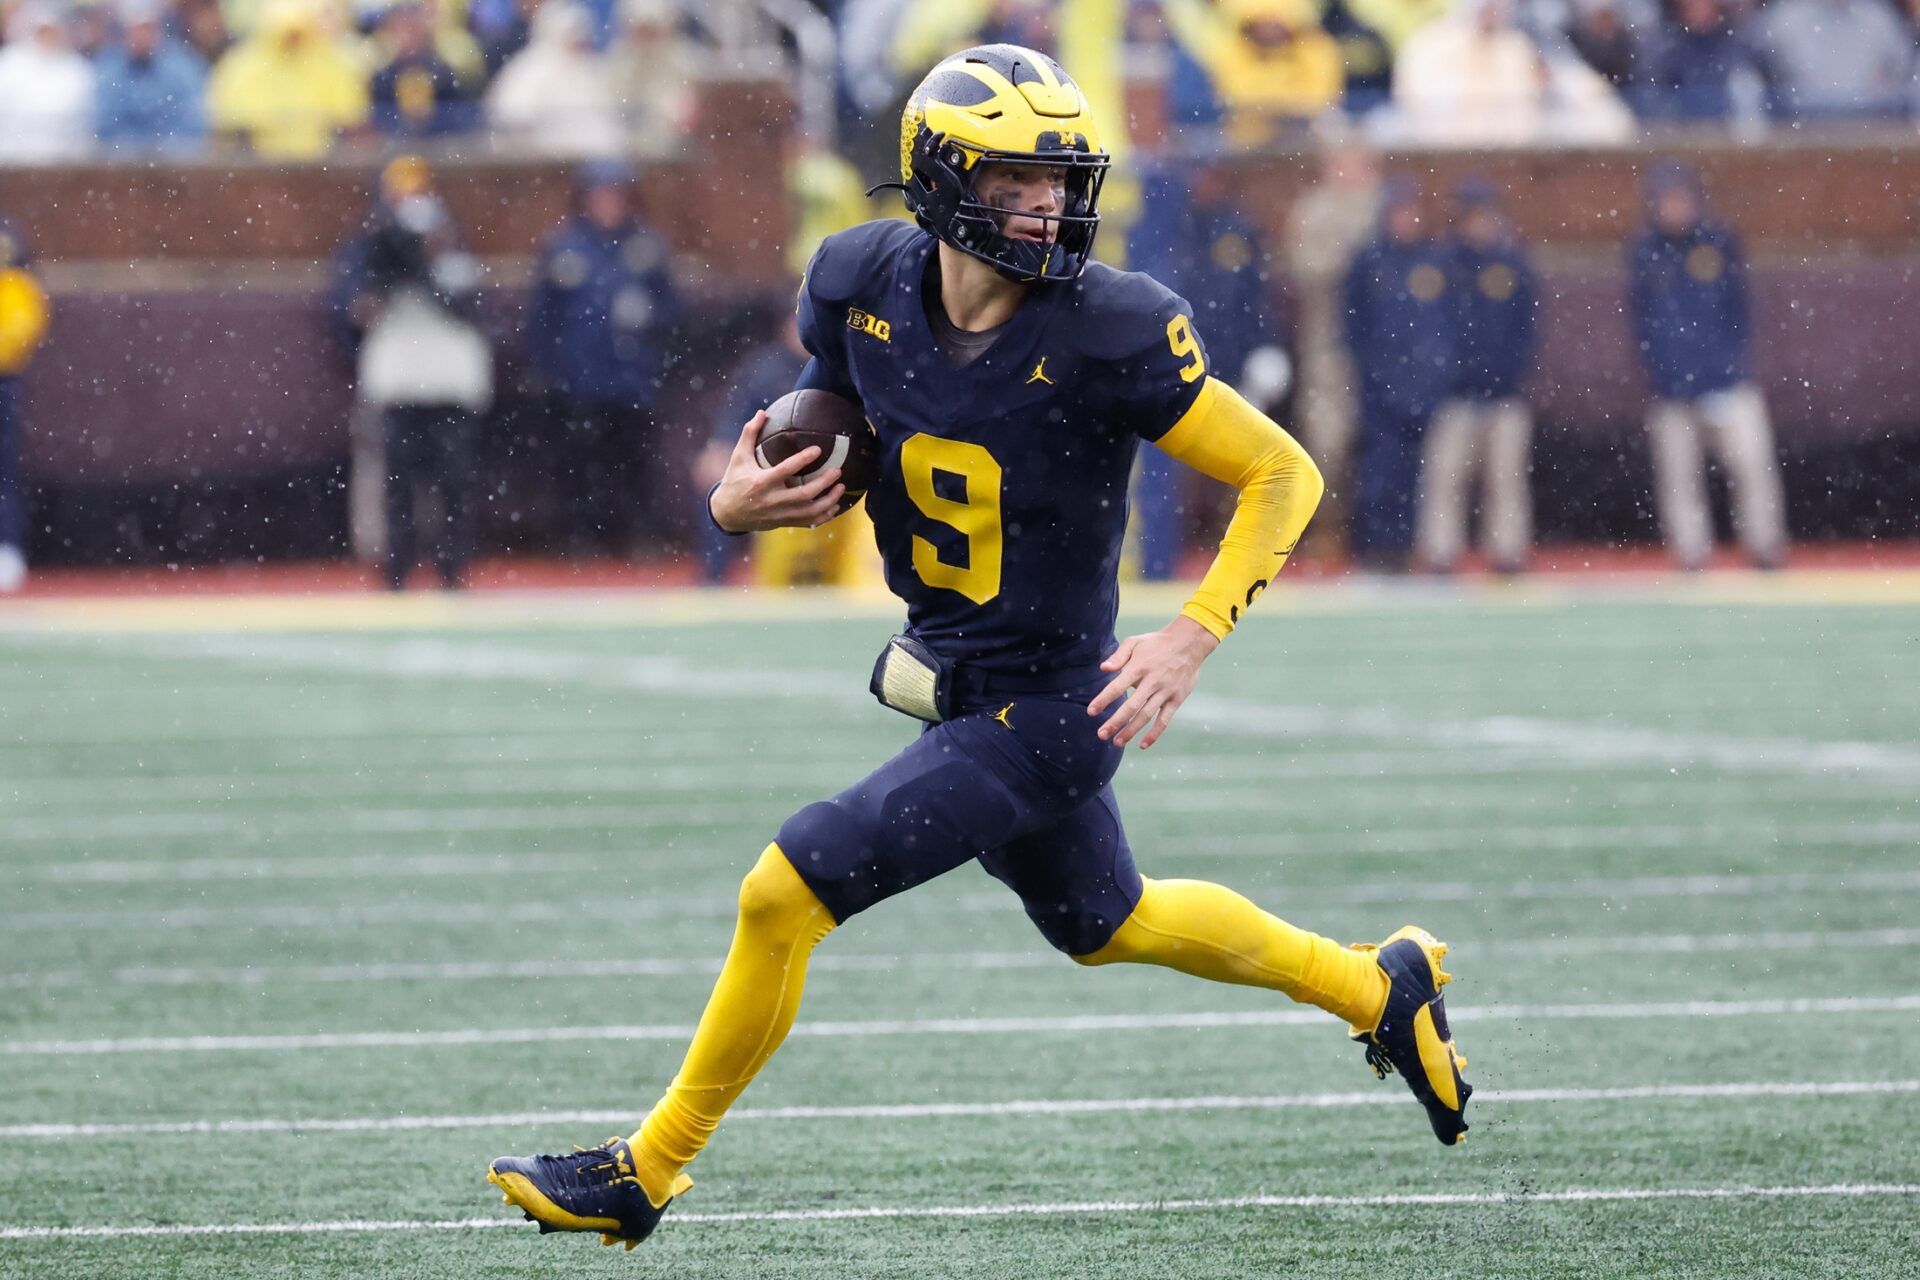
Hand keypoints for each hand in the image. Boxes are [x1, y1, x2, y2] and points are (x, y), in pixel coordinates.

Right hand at [708, 410, 845, 532]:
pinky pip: (808, 522)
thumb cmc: (734, 480)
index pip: (786, 470)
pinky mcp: (783, 522)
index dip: (803, 460)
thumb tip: (762, 412)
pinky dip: (824, 516)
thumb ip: (749, 433)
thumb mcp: (738, 456)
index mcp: (761, 482)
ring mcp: (779, 514)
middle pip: (804, 494)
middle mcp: (772, 500)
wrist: (727, 513)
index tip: (818, 449)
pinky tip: (835, 506)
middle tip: (838, 470)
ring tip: (841, 487)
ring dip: (829, 500)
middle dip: (824, 483)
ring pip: (810, 511)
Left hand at [1087, 615, 1219, 749]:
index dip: (1103, 700)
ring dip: (1131, 731)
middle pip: (1131, 706)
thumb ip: (1118, 656)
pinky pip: (1164, 720)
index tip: (1091, 712)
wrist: (1189, 642)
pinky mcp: (1176, 699)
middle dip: (1115, 722)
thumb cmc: (1157, 643)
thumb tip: (1103, 668)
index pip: (1117, 687)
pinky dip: (1154, 733)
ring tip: (1117, 742)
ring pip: (1146, 716)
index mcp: (1139, 667)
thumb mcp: (1136, 642)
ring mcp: (1165, 691)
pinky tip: (1142, 744)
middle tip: (1101, 734)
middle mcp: (1152, 681)